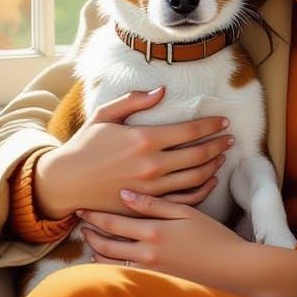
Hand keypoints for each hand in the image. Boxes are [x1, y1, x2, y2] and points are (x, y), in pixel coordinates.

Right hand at [34, 87, 233, 217]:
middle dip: (219, 145)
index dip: (211, 125)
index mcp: (144, 139)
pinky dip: (202, 190)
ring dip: (214, 165)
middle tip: (231, 139)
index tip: (224, 121)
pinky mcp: (147, 206)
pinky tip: (210, 181)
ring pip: (195, 177)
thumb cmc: (85, 146)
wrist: (65, 183)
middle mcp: (152, 165)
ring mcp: (151, 189)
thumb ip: (134, 101)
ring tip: (223, 156)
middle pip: (198, 154)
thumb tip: (162, 91)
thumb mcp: (105, 115)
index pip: (190, 130)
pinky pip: (183, 200)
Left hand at [76, 192, 258, 296]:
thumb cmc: (213, 236)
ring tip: (90, 242)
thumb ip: (155, 204)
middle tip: (80, 224)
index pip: (114, 223)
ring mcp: (150, 272)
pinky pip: (124, 275)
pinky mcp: (155, 284)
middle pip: (106, 245)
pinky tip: (108, 261)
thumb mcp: (187, 213)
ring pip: (111, 264)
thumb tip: (125, 194)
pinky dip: (111, 268)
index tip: (81, 208)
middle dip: (91, 234)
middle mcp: (147, 254)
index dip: (95, 216)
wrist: (232, 269)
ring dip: (97, 253)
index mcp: (154, 232)